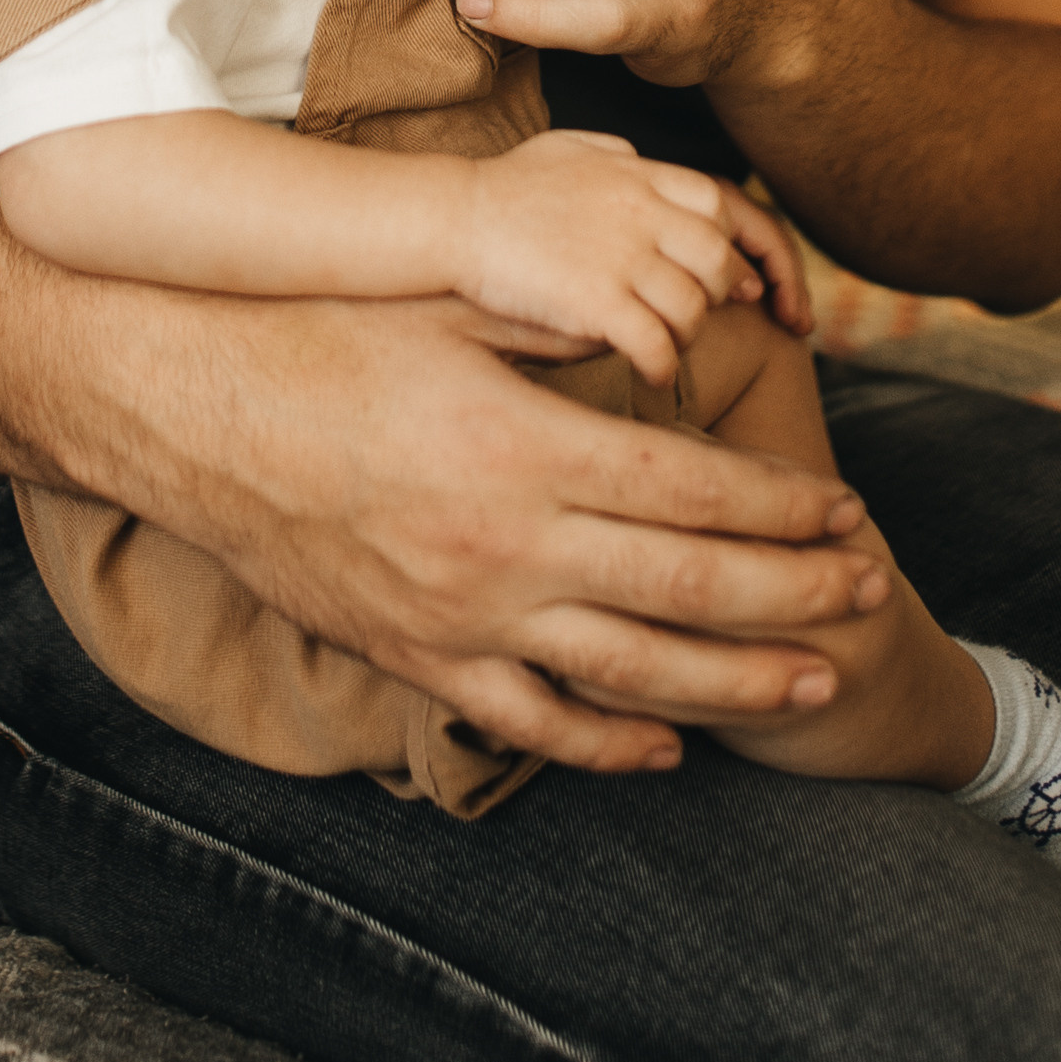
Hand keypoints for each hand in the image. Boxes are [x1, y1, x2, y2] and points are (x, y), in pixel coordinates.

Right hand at [162, 294, 872, 769]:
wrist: (192, 418)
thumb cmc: (325, 340)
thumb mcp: (456, 312)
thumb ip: (565, 327)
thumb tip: (664, 324)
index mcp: (525, 448)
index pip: (691, 490)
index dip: (781, 507)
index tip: (844, 512)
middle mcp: (504, 546)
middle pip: (687, 586)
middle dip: (793, 594)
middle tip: (868, 592)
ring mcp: (461, 618)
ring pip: (631, 673)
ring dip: (735, 679)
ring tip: (813, 678)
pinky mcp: (418, 661)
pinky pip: (531, 725)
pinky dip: (609, 745)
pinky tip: (669, 748)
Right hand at [451, 131, 802, 381]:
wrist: (449, 218)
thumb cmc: (503, 187)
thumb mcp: (569, 148)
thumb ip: (618, 155)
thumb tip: (648, 165)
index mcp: (639, 174)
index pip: (722, 205)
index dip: (743, 247)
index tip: (743, 282)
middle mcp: (640, 210)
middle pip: (718, 259)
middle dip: (719, 296)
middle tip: (698, 318)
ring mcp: (620, 255)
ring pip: (693, 306)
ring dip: (687, 334)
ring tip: (667, 347)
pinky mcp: (595, 299)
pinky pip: (656, 342)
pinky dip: (663, 364)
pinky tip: (651, 375)